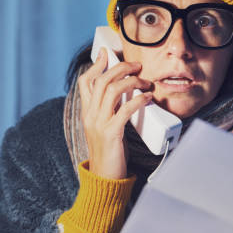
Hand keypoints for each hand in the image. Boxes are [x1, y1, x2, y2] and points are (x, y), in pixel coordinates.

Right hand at [77, 48, 152, 178]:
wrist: (104, 178)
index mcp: (87, 113)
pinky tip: (147, 98)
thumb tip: (123, 93)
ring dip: (131, 82)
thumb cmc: (110, 153)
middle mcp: (90, 116)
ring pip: (111, 91)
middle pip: (101, 81)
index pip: (85, 83)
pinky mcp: (111, 134)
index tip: (107, 53)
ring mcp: (99, 124)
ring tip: (145, 82)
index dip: (96, 65)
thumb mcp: (105, 127)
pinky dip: (137, 100)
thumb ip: (109, 110)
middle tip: (136, 65)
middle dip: (120, 68)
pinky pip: (124, 110)